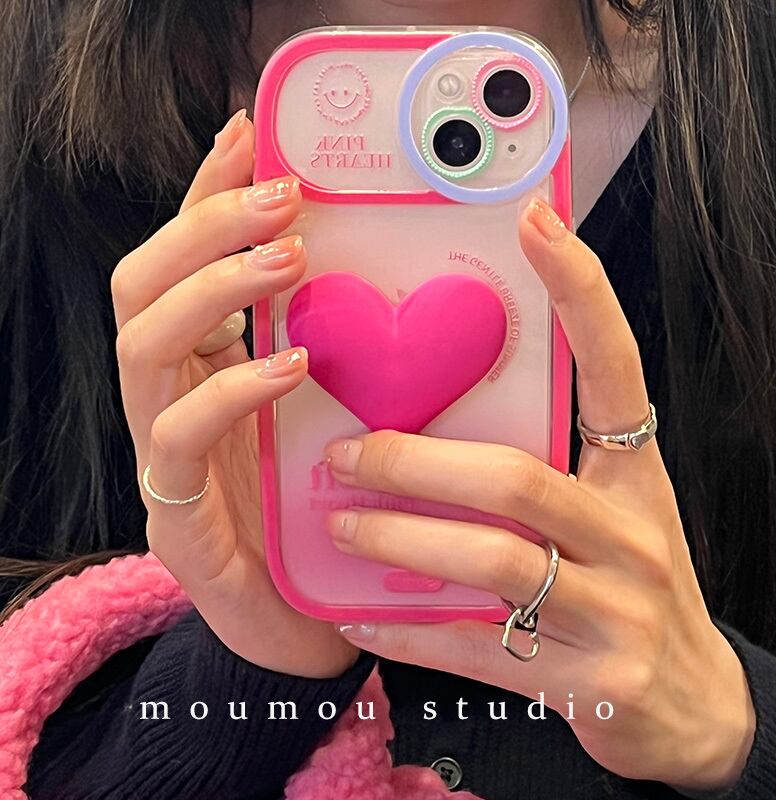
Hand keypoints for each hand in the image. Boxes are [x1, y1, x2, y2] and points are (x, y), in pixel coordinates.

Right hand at [111, 110, 357, 677]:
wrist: (316, 626)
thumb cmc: (331, 515)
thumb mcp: (338, 414)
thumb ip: (338, 350)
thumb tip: (379, 272)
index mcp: (207, 373)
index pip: (184, 265)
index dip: (206, 195)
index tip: (248, 134)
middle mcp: (171, 405)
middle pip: (142, 288)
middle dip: (206, 228)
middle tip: (282, 197)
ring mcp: (163, 463)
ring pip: (140, 349)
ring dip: (212, 290)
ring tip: (285, 259)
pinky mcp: (175, 523)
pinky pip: (176, 440)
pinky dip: (231, 390)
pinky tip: (288, 365)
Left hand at [325, 200, 754, 790]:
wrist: (690, 699)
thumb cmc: (630, 580)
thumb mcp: (607, 509)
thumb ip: (542, 467)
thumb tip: (432, 424)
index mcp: (636, 474)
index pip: (614, 367)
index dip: (580, 291)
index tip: (535, 223)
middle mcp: (633, 532)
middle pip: (516, 477)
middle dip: (417, 463)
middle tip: (346, 453)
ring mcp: (616, 610)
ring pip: (492, 559)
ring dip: (402, 540)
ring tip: (340, 525)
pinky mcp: (588, 681)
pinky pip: (479, 647)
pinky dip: (410, 628)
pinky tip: (359, 613)